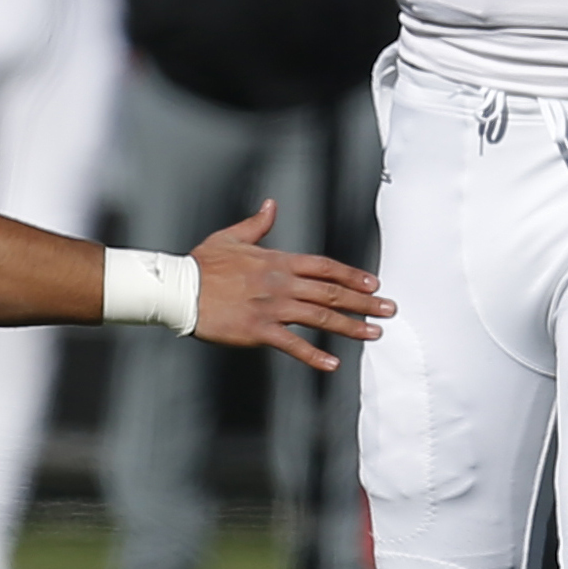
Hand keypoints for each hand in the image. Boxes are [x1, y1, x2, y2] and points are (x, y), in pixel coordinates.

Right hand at [187, 200, 389, 369]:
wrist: (179, 289)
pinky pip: (292, 345)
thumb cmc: (202, 264)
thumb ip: (257, 224)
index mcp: (277, 260)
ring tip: (373, 333)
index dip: (352, 275)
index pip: (324, 267)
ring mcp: (271, 307)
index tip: (373, 284)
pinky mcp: (258, 330)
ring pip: (320, 317)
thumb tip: (271, 205)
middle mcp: (280, 283)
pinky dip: (314, 355)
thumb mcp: (231, 237)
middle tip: (388, 309)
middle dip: (364, 301)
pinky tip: (333, 363)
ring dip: (350, 326)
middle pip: (331, 292)